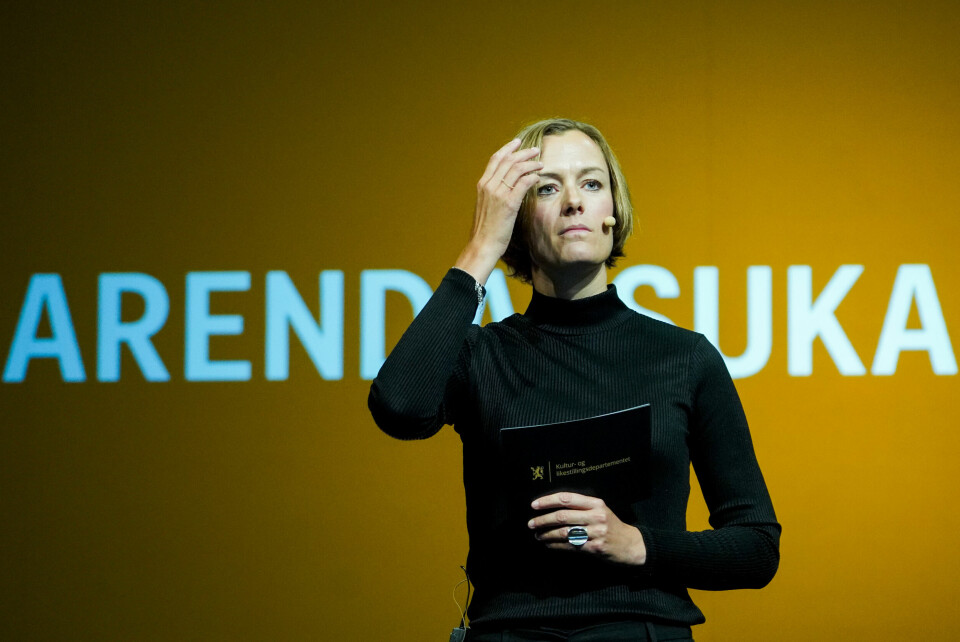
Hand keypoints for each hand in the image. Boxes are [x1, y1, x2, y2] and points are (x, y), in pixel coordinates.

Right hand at [454, 139, 542, 283]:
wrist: (482, 244)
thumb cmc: (485, 230)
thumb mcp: (486, 207)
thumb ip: (493, 195)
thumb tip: (504, 189)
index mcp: (482, 185)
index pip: (495, 159)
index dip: (507, 149)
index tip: (517, 143)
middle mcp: (489, 185)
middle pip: (508, 160)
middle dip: (523, 152)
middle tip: (535, 150)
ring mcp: (498, 193)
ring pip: (517, 169)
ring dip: (531, 164)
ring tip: (541, 163)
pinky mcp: (508, 203)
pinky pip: (524, 182)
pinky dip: (532, 177)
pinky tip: (538, 177)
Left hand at [527, 492, 646, 565]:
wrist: (631, 544)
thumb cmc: (611, 525)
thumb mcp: (600, 510)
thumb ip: (581, 506)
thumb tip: (553, 507)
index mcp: (595, 503)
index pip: (566, 499)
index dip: (548, 501)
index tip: (534, 505)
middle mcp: (595, 516)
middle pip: (562, 516)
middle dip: (543, 520)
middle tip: (531, 523)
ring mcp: (596, 532)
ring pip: (564, 532)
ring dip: (547, 534)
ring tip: (537, 535)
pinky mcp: (595, 548)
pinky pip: (570, 546)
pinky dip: (556, 545)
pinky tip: (548, 544)